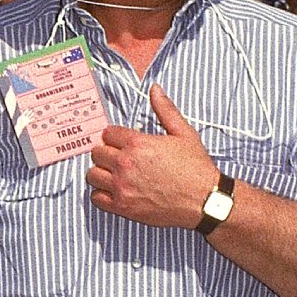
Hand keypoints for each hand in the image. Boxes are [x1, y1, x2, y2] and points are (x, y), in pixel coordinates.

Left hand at [87, 85, 218, 227]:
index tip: (121, 142)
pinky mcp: (122, 207)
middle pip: (96, 152)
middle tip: (118, 157)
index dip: (114, 136)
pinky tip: (114, 191)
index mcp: (138, 143)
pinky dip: (102, 195)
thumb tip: (155, 89)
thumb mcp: (183, 133)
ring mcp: (122, 187)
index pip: (107, 133)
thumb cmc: (195, 168)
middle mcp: (126, 164)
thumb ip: (165, 110)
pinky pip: (96, 198)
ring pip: (92, 175)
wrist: (204, 200)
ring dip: (101, 173)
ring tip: (114, 174)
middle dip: (106, 152)